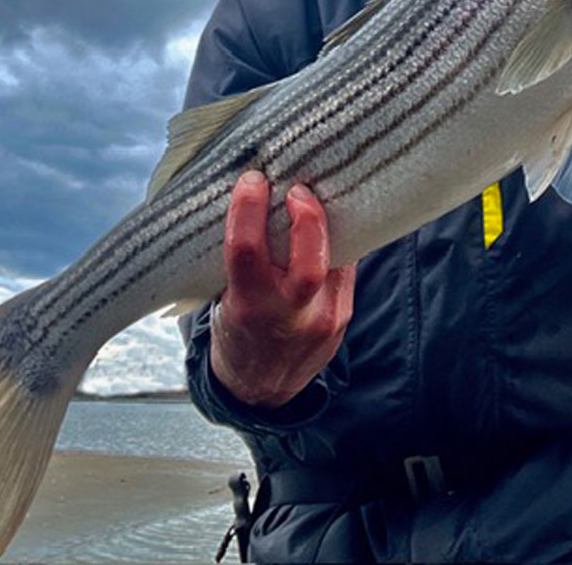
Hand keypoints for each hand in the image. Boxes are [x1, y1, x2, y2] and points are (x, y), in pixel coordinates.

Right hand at [210, 170, 355, 407]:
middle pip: (309, 262)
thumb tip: (261, 198)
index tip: (252, 180)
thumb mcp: (225, 299)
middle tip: (298, 189)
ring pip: (337, 260)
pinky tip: (329, 227)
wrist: (259, 390)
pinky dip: (336, 245)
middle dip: (308, 218)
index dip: (249, 208)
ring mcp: (322, 320)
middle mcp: (287, 316)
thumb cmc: (236, 331)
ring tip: (316, 199)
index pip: (247, 250)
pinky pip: (346, 269)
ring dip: (327, 225)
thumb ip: (246, 259)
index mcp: (247, 307)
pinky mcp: (343, 318)